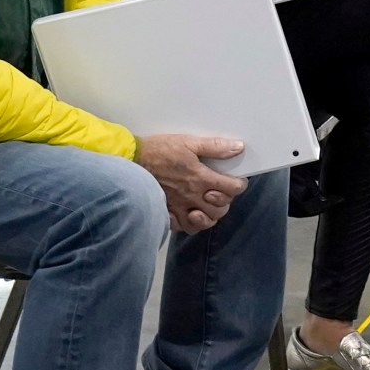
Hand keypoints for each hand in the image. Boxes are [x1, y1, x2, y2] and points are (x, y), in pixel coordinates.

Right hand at [134, 134, 248, 232]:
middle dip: (226, 200)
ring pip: (205, 221)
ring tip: (207, 203)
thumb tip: (238, 147)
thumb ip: (214, 147)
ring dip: (211, 214)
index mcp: (200, 178)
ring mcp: (180, 207)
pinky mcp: (167, 213)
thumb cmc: (159, 150)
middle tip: (220, 191)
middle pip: (220, 209)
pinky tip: (191, 213)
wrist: (130, 161)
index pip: (232, 189)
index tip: (237, 180)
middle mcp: (192, 196)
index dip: (239, 185)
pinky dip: (191, 223)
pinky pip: (184, 227)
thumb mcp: (188, 142)